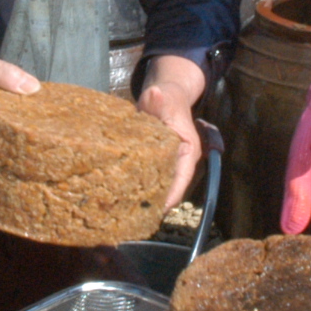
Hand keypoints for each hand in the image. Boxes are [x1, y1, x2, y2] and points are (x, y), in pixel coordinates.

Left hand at [137, 55, 206, 209]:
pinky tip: (122, 196)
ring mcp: (170, 163)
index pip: (182, 177)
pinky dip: (139, 187)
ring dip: (147, 197)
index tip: (159, 210)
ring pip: (160, 185)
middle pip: (171, 187)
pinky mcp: (157, 163)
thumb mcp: (163, 96)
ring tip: (128, 213)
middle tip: (136, 216)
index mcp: (188, 149)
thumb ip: (158, 99)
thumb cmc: (167, 97)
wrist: (165, 94)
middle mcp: (181, 161)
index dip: (172, 195)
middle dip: (156, 201)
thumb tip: (155, 94)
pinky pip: (150, 179)